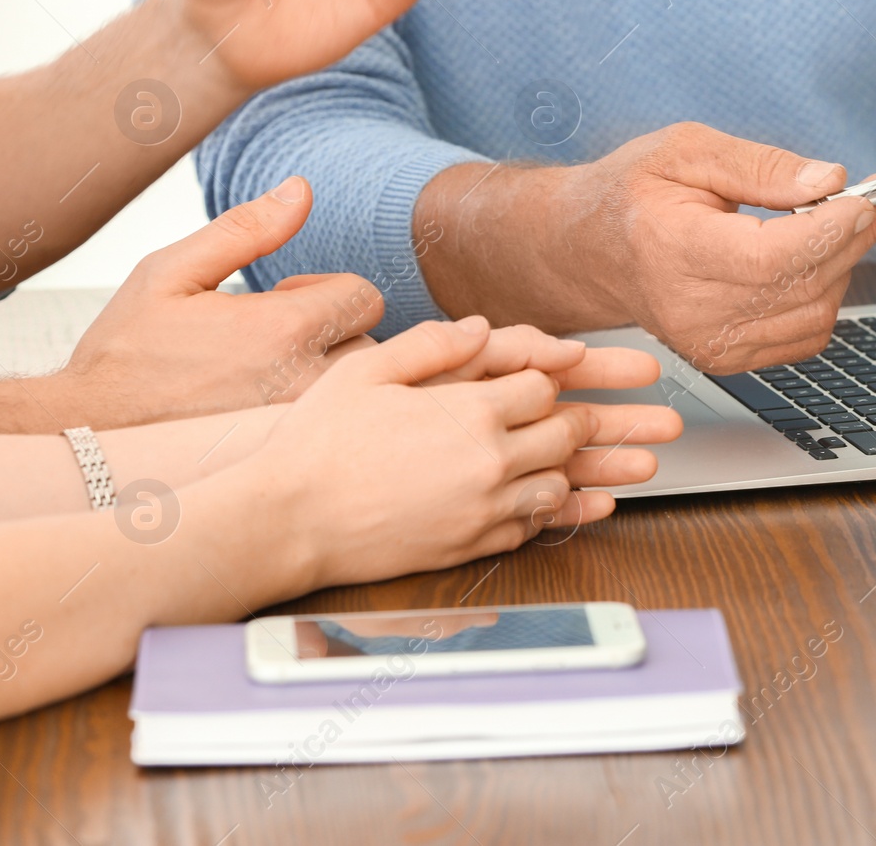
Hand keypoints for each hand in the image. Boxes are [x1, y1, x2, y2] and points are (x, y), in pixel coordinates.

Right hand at [56, 176, 383, 427]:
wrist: (88, 433)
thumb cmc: (126, 349)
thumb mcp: (170, 273)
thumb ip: (243, 229)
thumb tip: (301, 188)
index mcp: (281, 330)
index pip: (363, 296)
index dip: (327, 290)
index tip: (285, 299)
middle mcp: (304, 382)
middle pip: (372, 342)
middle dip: (336, 330)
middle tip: (280, 337)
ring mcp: (303, 425)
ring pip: (361, 387)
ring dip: (334, 371)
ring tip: (276, 370)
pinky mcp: (293, 453)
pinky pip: (343, 423)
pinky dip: (328, 409)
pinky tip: (280, 403)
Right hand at [246, 317, 681, 586]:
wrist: (288, 519)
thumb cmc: (318, 442)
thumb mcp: (368, 370)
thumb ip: (433, 344)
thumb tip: (482, 328)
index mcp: (469, 411)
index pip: (543, 387)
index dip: (548, 378)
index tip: (546, 378)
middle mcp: (489, 461)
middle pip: (565, 434)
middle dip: (578, 421)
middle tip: (587, 416)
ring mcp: (485, 509)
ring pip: (557, 484)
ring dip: (564, 468)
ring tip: (562, 458)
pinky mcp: (473, 546)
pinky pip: (532, 528)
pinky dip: (548, 513)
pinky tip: (550, 503)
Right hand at [418, 123, 875, 374]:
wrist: (587, 251)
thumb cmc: (630, 196)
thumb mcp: (687, 150)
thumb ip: (761, 165)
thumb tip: (828, 180)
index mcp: (674, 251)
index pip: (774, 257)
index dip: (832, 229)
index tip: (866, 197)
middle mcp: (690, 311)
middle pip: (803, 286)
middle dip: (851, 239)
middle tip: (867, 199)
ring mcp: (708, 344)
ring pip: (814, 315)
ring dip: (840, 268)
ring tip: (830, 225)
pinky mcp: (726, 360)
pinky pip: (805, 337)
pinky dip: (821, 298)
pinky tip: (806, 263)